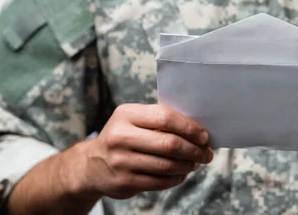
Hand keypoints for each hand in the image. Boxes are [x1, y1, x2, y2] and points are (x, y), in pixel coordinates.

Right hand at [72, 104, 212, 199]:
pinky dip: (176, 178)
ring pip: (167, 165)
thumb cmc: (124, 137)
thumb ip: (160, 120)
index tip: (204, 136)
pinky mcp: (124, 182)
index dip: (189, 127)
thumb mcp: (134, 120)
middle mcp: (121, 136)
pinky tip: (181, 174)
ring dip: (188, 165)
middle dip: (194, 150)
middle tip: (206, 153)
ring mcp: (121, 161)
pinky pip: (159, 182)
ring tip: (196, 163)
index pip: (165, 117)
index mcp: (126, 114)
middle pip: (169, 143)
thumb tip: (198, 131)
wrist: (91, 165)